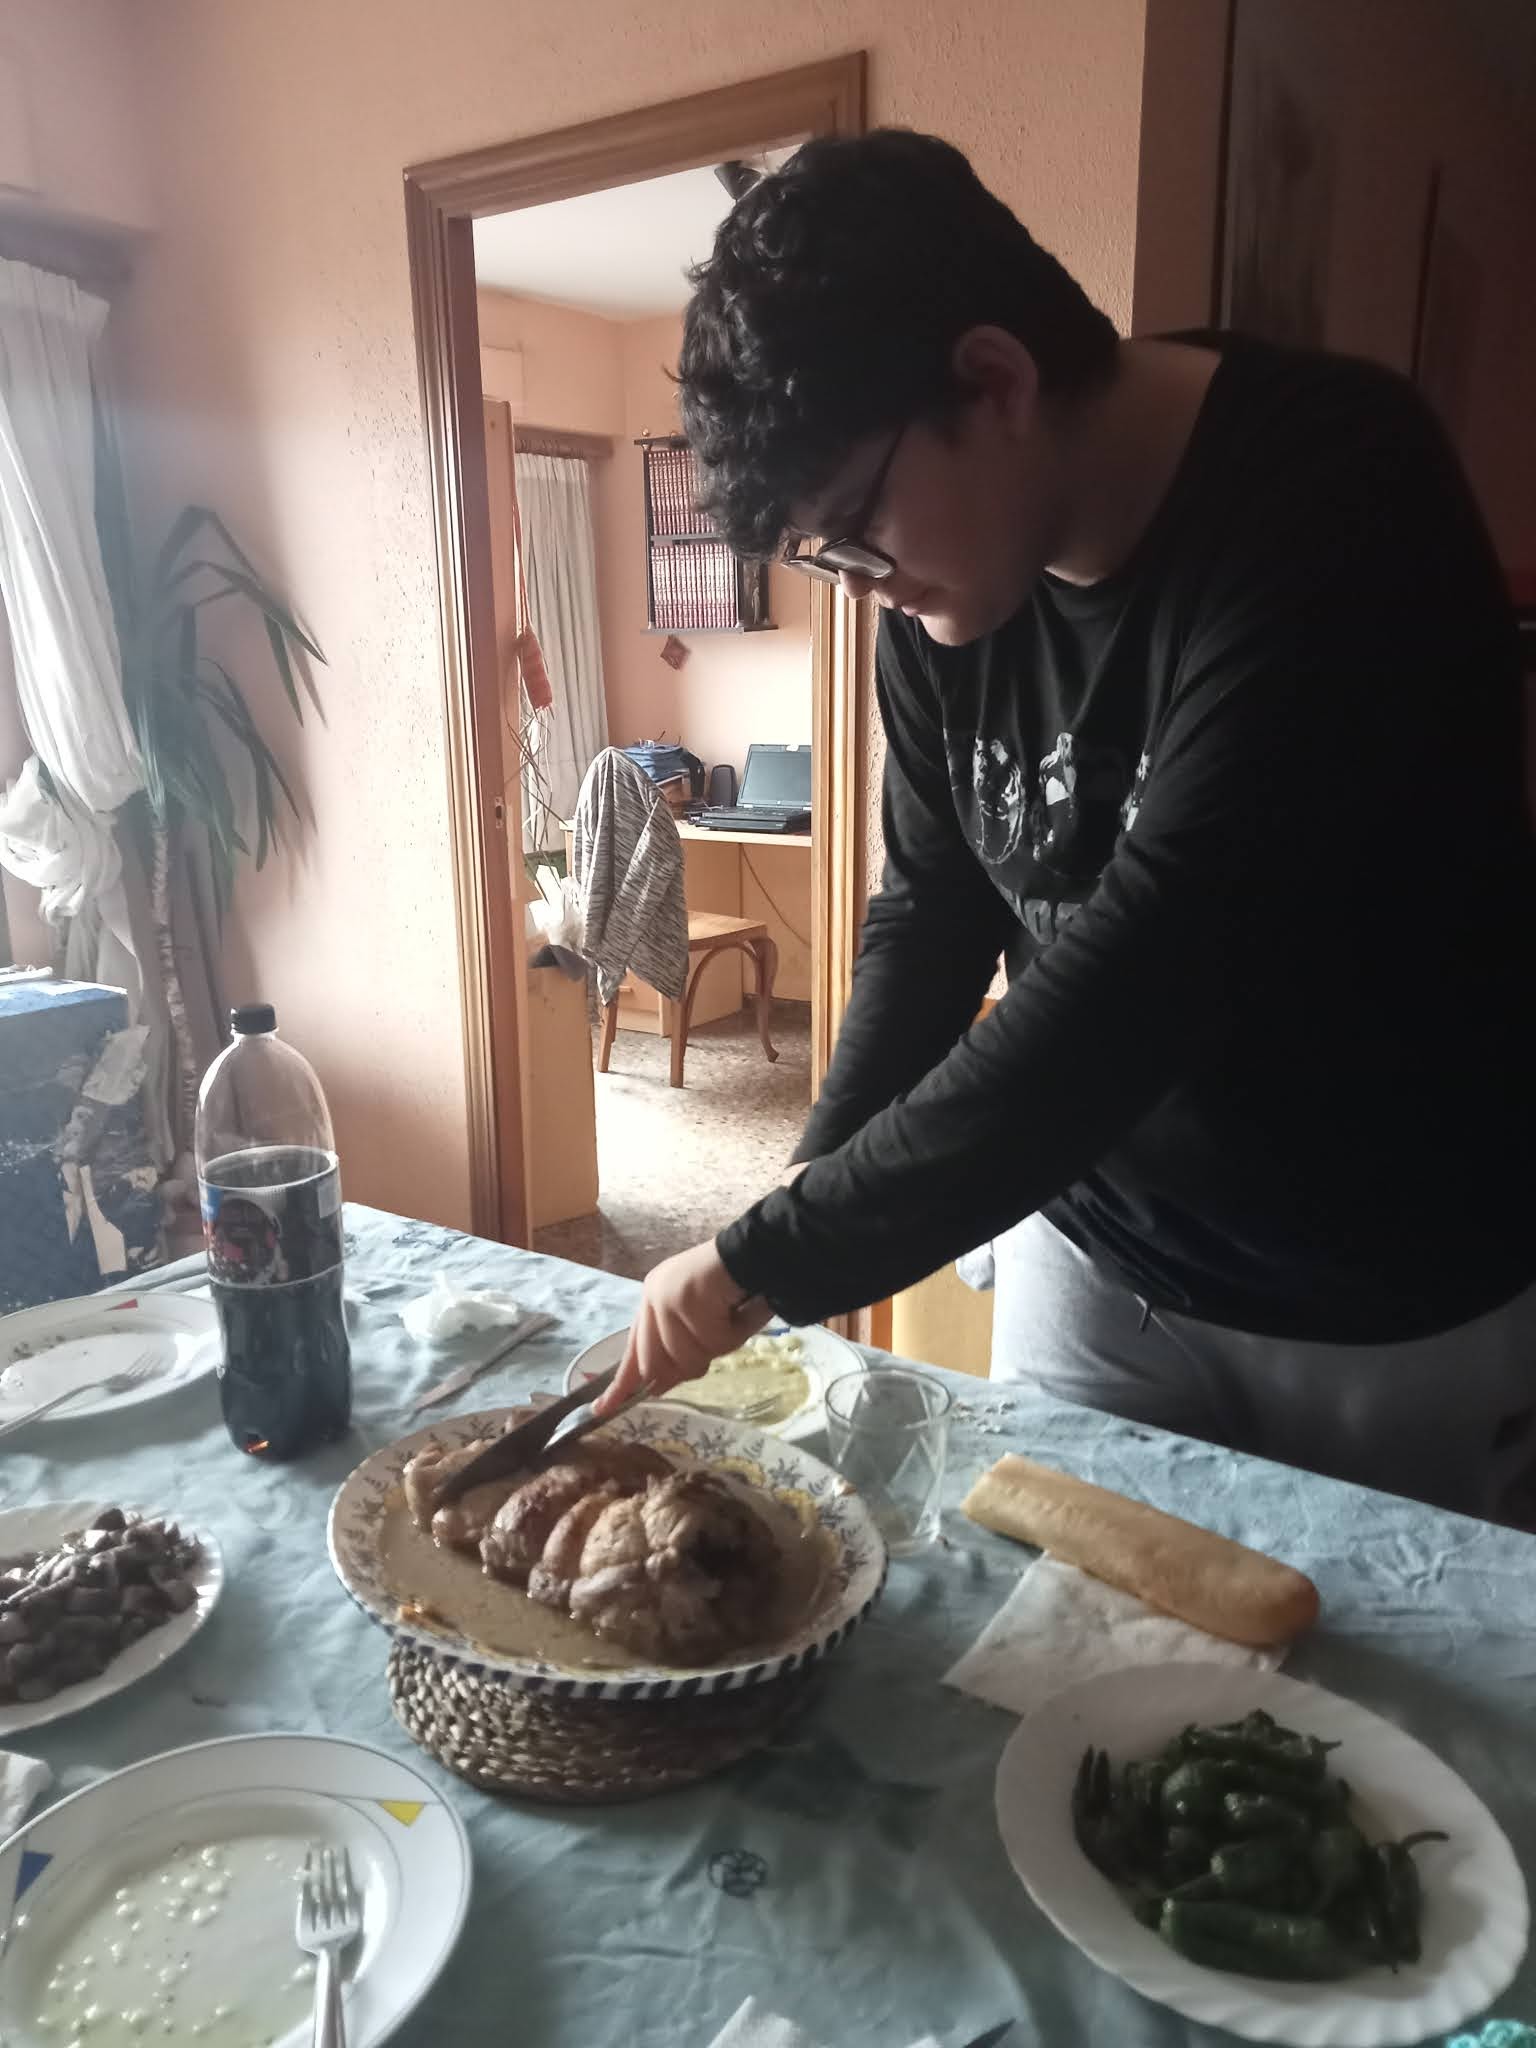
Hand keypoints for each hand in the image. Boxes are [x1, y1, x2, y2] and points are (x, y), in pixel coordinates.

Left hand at [593, 1239, 770, 1414]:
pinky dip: (730, 1335)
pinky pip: (710, 1343)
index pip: (632, 1352)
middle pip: (655, 1364)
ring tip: (731, 1318)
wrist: (756, 1251)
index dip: (621, 1384)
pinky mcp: (684, 1299)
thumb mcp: (701, 1327)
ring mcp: (665, 1299)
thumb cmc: (735, 1289)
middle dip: (686, 1366)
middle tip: (712, 1341)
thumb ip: (677, 1352)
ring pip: (686, 1358)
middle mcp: (652, 1299)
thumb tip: (657, 1386)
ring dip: (715, 1348)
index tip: (603, 1408)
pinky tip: (737, 1311)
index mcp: (652, 1302)